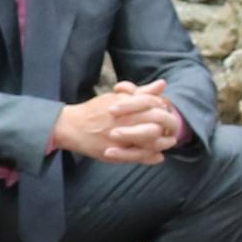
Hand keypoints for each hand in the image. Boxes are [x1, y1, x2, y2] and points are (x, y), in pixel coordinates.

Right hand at [48, 83, 183, 165]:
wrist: (71, 126)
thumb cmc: (95, 110)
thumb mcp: (118, 97)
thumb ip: (141, 92)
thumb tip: (162, 84)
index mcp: (126, 104)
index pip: (154, 103)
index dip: (162, 106)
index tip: (164, 110)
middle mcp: (124, 120)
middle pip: (157, 120)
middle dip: (168, 123)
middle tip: (170, 126)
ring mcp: (121, 137)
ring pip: (152, 140)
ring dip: (163, 141)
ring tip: (168, 141)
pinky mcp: (116, 152)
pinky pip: (139, 156)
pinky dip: (152, 157)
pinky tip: (158, 155)